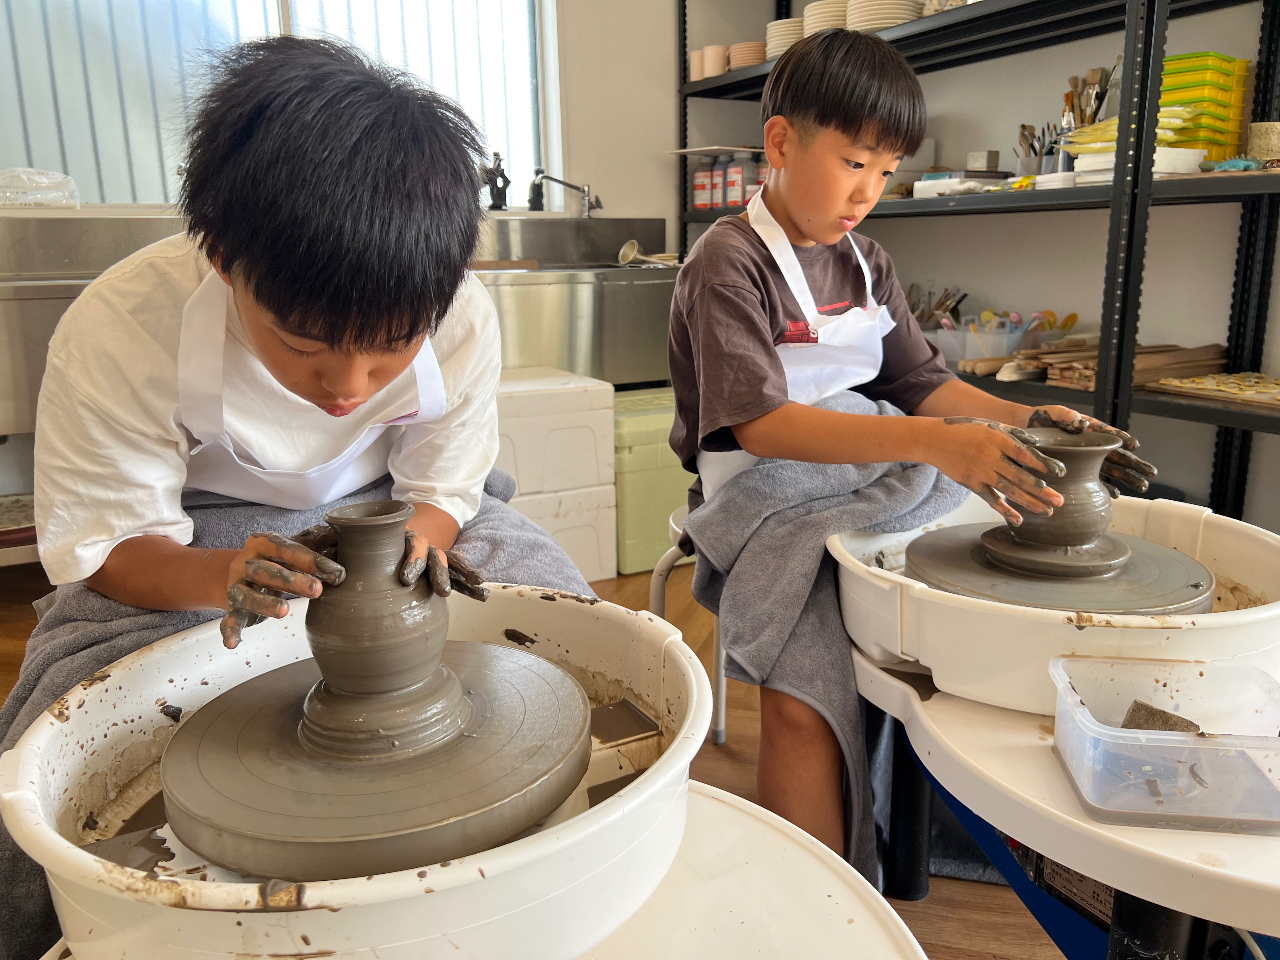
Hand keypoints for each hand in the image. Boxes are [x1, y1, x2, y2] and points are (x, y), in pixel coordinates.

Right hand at [221, 532, 345, 648]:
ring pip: (249, 595)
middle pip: (267, 570)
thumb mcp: (291, 548)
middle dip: (292, 580)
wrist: (236, 573)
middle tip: (317, 589)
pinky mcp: (233, 608)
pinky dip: (230, 631)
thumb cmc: (274, 559)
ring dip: (266, 603)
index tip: (336, 571)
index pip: (288, 549)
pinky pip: (230, 619)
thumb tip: (344, 536)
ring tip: (285, 611)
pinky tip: (232, 643)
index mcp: (263, 543)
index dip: (312, 560)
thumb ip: (315, 543)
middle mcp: (246, 563)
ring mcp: (237, 586)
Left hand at [300, 522, 490, 602]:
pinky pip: (457, 574)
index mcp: (399, 538)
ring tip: (476, 588)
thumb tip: (312, 542)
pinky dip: (468, 582)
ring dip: (460, 576)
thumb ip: (336, 542)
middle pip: (433, 555)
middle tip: (439, 591)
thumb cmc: (365, 541)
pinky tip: (482, 596)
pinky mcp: (440, 568)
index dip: (410, 560)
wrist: (391, 530)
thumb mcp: (351, 540)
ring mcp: (432, 555)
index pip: (408, 546)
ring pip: (449, 564)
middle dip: (436, 573)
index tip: (405, 579)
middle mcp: (420, 545)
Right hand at [933, 418, 1067, 525]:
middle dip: (1042, 491)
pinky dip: (1004, 510)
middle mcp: (991, 457)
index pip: (1025, 454)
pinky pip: (990, 499)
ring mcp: (980, 472)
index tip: (1059, 473)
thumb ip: (1012, 434)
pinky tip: (1018, 519)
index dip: (1043, 465)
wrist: (935, 440)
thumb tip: (1035, 444)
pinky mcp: (971, 483)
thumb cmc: (964, 430)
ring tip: (1046, 511)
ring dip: (1029, 502)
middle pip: (1021, 477)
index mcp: (998, 439)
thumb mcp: (990, 425)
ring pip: (1009, 490)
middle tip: (1060, 501)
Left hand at [1025, 407, 1157, 496]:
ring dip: (1126, 479)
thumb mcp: (1054, 414)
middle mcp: (1093, 445)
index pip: (1110, 435)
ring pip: (1111, 470)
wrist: (1027, 431)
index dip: (1123, 439)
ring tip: (1141, 487)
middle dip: (1135, 465)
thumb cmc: (1042, 419)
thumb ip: (1067, 417)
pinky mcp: (1078, 471)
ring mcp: (1087, 459)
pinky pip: (1095, 480)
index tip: (1135, 445)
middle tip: (1151, 474)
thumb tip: (1082, 423)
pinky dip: (1105, 488)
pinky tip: (1116, 495)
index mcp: (1090, 430)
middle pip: (1118, 456)